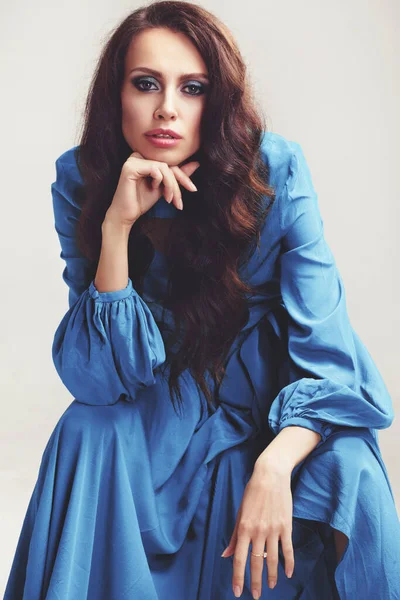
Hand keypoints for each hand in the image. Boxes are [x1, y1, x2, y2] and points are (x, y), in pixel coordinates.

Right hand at [106, 151, 199, 225]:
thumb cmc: (142, 201)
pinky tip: (154, 189)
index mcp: (145, 159)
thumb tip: (196, 163)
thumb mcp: (164, 188)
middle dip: (178, 183)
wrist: (126, 215)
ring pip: (164, 167)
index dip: (183, 176)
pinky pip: (155, 169)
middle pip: (167, 164)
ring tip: (169, 199)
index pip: (169, 163)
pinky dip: (160, 181)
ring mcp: (133, 160)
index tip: (193, 189)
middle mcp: (138, 156)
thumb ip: (177, 176)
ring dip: (171, 185)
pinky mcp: (130, 167)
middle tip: (180, 201)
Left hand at [221, 461, 293, 597]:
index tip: (238, 591)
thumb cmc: (252, 492)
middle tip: (256, 596)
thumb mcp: (240, 512)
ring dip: (272, 576)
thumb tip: (226, 554)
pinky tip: (288, 574)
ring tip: (271, 586)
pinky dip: (289, 563)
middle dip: (255, 582)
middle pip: (256, 562)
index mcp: (244, 528)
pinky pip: (288, 549)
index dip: (238, 577)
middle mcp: (258, 531)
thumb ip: (234, 535)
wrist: (271, 475)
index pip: (240, 558)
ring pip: (272, 559)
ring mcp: (273, 529)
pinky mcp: (286, 526)